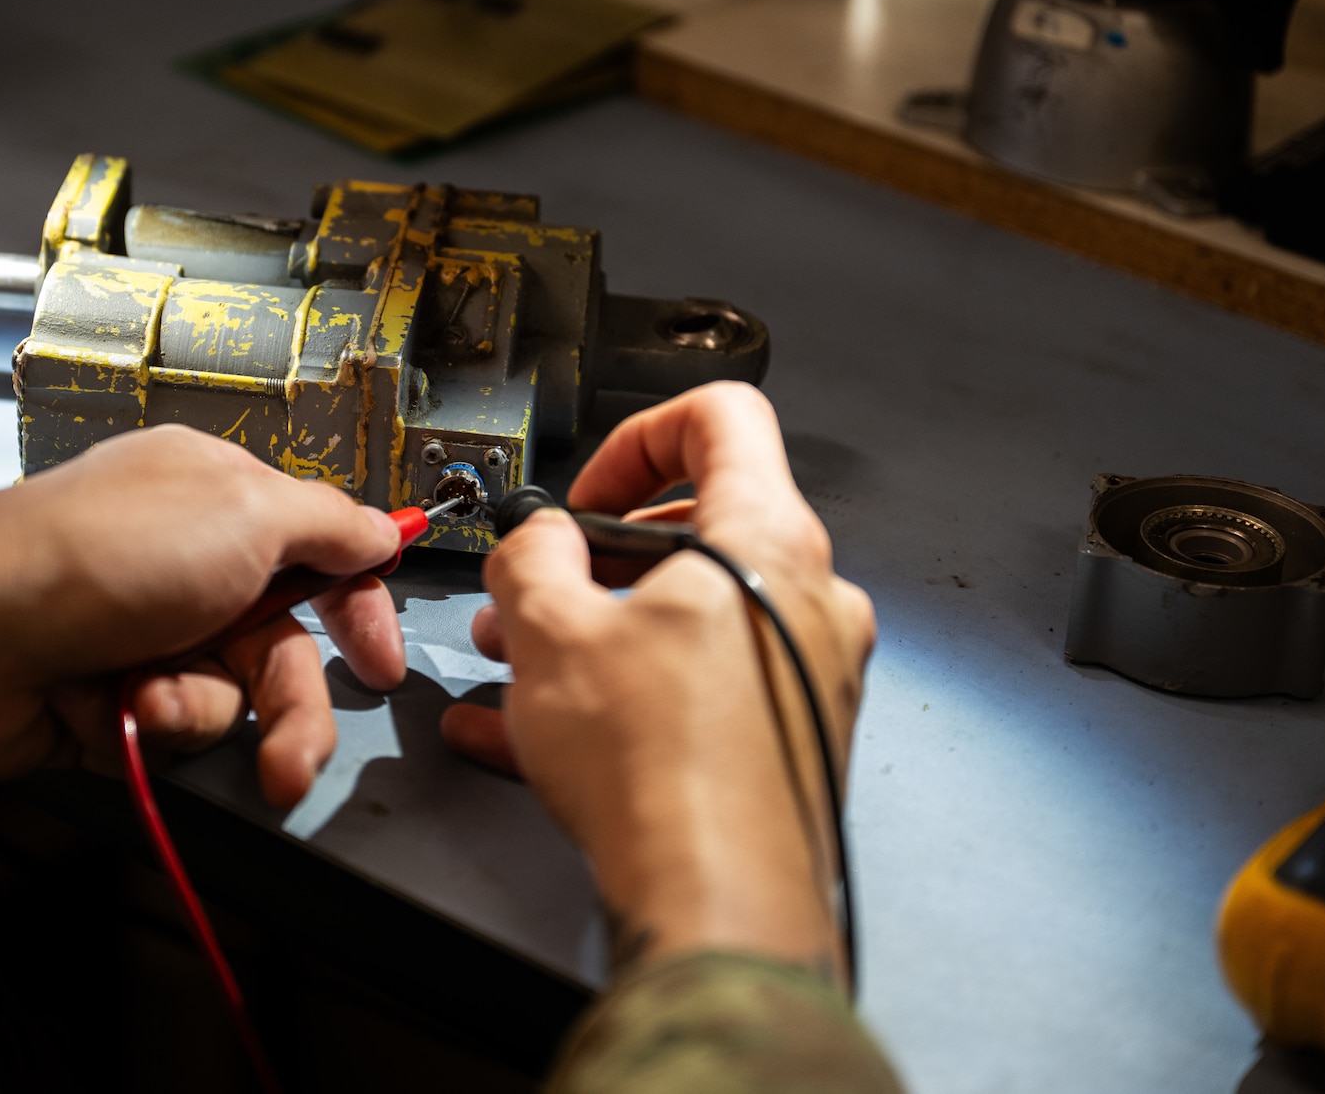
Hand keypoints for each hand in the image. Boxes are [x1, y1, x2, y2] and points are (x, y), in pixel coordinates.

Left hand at [0, 426, 405, 875]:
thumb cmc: (111, 556)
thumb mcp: (245, 512)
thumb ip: (328, 524)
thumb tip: (382, 529)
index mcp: (216, 497)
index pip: (316, 552)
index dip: (356, 608)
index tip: (381, 665)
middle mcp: (183, 560)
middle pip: (279, 647)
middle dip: (289, 709)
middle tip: (294, 760)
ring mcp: (142, 630)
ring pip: (228, 698)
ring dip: (203, 708)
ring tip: (154, 700)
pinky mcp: (106, 696)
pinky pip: (169, 727)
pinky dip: (148, 721)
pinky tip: (110, 705)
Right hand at [440, 383, 875, 980]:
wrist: (718, 907)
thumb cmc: (660, 770)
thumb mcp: (550, 629)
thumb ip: (532, 553)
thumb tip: (536, 538)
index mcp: (768, 540)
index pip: (722, 417)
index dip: (637, 436)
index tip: (586, 490)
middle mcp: (810, 599)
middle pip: (696, 530)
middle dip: (593, 558)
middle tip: (536, 589)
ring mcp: (808, 673)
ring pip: (686, 620)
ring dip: (595, 629)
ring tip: (515, 667)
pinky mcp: (789, 737)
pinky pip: (692, 689)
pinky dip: (620, 693)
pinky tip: (527, 733)